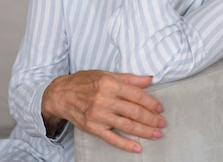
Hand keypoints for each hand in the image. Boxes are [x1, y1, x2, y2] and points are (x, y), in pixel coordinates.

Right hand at [41, 70, 165, 152]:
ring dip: (145, 131)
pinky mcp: (93, 128)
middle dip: (151, 119)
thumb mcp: (105, 74)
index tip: (160, 108)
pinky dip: (126, 145)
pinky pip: (112, 138)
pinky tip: (137, 148)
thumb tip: (149, 79)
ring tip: (157, 134)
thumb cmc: (84, 82)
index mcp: (109, 83)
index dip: (151, 102)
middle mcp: (104, 99)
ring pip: (127, 126)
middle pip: (134, 112)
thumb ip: (128, 78)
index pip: (136, 94)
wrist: (60, 95)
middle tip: (162, 123)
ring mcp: (98, 115)